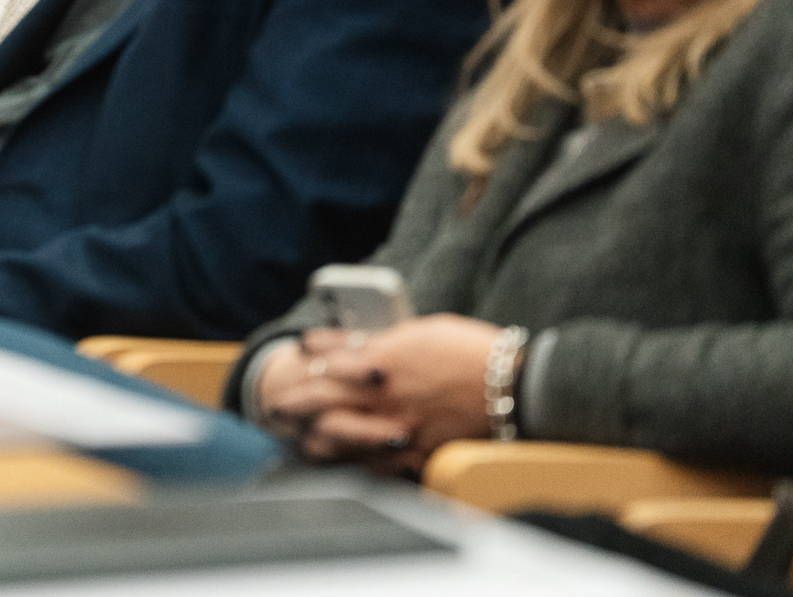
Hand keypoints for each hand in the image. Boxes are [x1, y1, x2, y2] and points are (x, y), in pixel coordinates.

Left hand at [262, 315, 501, 469]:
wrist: (515, 387)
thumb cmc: (473, 352)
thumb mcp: (424, 332)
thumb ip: (388, 341)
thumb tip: (362, 343)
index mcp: (385, 356)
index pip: (332, 355)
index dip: (312, 354)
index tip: (299, 352)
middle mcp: (384, 392)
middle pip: (324, 396)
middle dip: (295, 401)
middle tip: (277, 406)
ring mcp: (397, 424)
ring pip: (339, 433)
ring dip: (314, 434)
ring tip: (298, 436)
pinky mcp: (415, 451)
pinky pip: (372, 461)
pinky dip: (350, 459)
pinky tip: (339, 459)